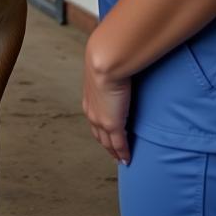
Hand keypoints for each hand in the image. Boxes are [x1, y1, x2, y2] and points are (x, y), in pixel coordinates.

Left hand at [83, 35, 130, 164]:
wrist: (104, 60)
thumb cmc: (106, 57)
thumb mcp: (104, 68)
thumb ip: (109, 72)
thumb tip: (116, 64)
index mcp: (89, 99)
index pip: (94, 120)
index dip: (100, 130)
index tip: (106, 137)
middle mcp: (92, 112)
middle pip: (98, 135)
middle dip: (106, 144)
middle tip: (113, 153)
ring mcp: (101, 120)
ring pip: (107, 142)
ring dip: (114, 151)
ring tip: (121, 158)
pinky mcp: (113, 124)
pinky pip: (119, 144)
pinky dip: (123, 152)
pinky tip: (127, 159)